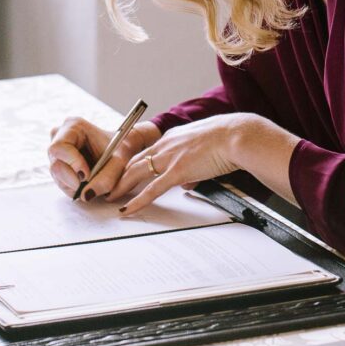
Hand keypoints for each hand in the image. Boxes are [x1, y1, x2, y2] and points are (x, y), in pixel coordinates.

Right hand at [48, 117, 160, 198]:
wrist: (121, 149)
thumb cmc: (120, 149)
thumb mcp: (119, 162)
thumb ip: (107, 178)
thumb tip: (86, 195)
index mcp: (73, 126)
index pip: (59, 148)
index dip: (72, 164)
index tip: (87, 176)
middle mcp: (60, 137)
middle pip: (56, 164)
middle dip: (73, 180)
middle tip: (90, 186)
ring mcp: (57, 151)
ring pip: (57, 176)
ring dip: (74, 185)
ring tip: (93, 183)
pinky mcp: (59, 163)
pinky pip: (60, 180)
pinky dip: (74, 187)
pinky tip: (87, 183)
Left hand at [110, 114, 248, 213]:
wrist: (236, 136)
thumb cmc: (228, 140)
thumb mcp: (204, 149)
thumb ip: (192, 166)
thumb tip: (186, 184)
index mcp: (172, 137)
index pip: (145, 152)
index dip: (131, 164)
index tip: (123, 173)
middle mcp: (165, 144)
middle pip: (134, 161)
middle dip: (118, 175)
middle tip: (107, 186)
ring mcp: (169, 157)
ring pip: (136, 174)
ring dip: (120, 187)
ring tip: (109, 198)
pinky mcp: (177, 171)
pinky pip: (151, 190)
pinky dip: (136, 201)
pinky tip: (127, 209)